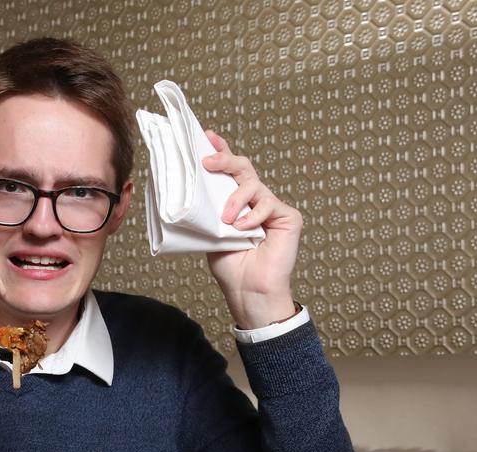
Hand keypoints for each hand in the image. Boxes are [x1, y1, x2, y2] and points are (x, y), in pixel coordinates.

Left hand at [201, 129, 301, 328]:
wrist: (248, 289)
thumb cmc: (230, 265)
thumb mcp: (209, 232)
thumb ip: (207, 209)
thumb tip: (188, 187)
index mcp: (235, 202)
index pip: (229, 172)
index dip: (221, 151)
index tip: (207, 136)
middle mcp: (254, 200)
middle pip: (243, 168)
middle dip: (225, 161)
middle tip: (207, 162)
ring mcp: (272, 207)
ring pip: (253, 184)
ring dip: (235, 199)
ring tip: (226, 219)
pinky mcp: (288, 216)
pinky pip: (268, 204)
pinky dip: (253, 215)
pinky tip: (244, 229)